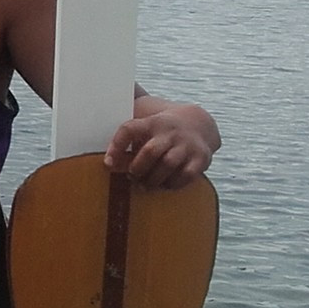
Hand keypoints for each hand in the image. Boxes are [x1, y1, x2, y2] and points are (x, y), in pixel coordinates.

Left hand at [103, 102, 217, 190]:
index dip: (116, 146)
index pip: (129, 129)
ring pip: (168, 164)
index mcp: (151, 122)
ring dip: (153, 180)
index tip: (107, 164)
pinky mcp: (201, 158)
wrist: (198, 124)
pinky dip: (172, 184)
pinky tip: (164, 185)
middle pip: (150, 151)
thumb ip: (127, 145)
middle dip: (138, 168)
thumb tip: (109, 165)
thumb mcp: (145, 130)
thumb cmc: (161, 134)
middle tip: (132, 176)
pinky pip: (185, 175)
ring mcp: (187, 145)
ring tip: (145, 185)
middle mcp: (170, 132)